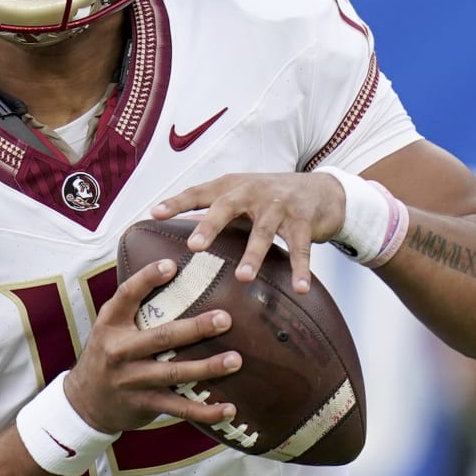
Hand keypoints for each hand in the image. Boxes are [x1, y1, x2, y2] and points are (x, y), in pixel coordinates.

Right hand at [64, 258, 241, 434]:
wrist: (84, 402)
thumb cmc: (107, 354)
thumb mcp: (109, 327)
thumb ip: (133, 307)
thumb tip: (172, 271)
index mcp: (111, 324)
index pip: (127, 296)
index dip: (147, 279)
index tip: (171, 265)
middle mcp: (119, 351)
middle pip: (161, 337)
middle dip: (196, 328)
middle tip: (225, 319)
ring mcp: (132, 380)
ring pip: (174, 372)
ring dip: (207, 367)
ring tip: (235, 360)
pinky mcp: (144, 403)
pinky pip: (178, 407)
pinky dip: (205, 410)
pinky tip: (229, 408)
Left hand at [151, 171, 344, 291]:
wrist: (321, 189)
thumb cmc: (271, 196)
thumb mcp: (241, 196)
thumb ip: (212, 212)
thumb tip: (176, 231)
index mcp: (232, 187)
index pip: (199, 192)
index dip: (177, 201)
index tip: (154, 213)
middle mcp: (253, 192)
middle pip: (228, 207)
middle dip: (210, 226)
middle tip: (194, 247)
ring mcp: (280, 206)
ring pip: (264, 231)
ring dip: (253, 255)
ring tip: (243, 278)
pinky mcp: (303, 221)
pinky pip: (300, 247)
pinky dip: (300, 269)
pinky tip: (299, 288)